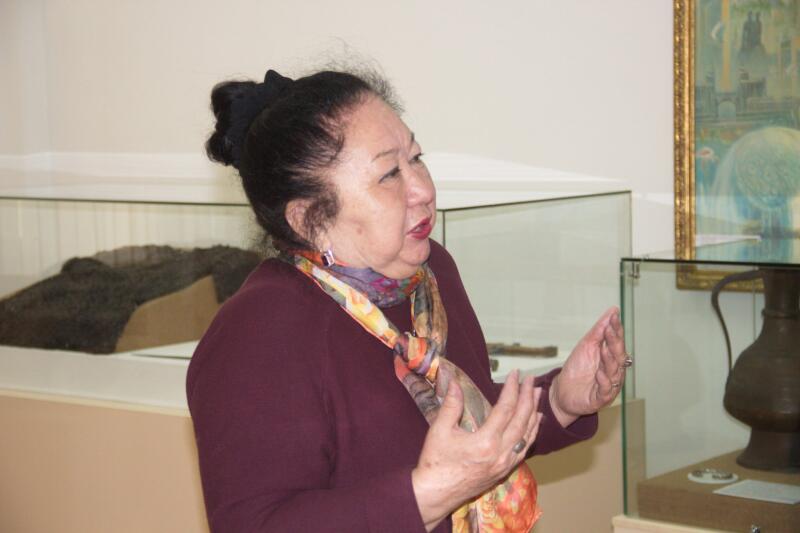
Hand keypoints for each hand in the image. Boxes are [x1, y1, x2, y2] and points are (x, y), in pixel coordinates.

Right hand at [411, 371, 542, 531]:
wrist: (436, 494)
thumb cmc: (435, 462)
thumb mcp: (439, 430)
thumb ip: (451, 405)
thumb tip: (455, 381)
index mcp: (485, 442)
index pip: (505, 409)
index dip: (512, 389)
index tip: (515, 373)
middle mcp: (500, 453)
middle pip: (521, 420)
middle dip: (528, 397)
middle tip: (531, 379)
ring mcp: (504, 464)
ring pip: (527, 435)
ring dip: (534, 413)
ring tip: (537, 395)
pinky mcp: (504, 471)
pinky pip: (524, 449)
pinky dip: (531, 433)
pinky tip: (534, 423)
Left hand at [549, 307, 627, 426]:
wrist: (562, 391)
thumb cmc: (577, 368)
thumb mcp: (586, 346)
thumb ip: (599, 330)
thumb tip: (613, 310)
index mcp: (611, 358)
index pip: (616, 342)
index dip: (616, 330)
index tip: (613, 318)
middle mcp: (613, 371)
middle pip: (618, 357)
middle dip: (615, 343)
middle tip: (610, 331)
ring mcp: (609, 385)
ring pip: (614, 373)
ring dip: (609, 361)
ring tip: (605, 350)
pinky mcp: (600, 398)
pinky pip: (606, 390)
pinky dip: (604, 382)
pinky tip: (599, 373)